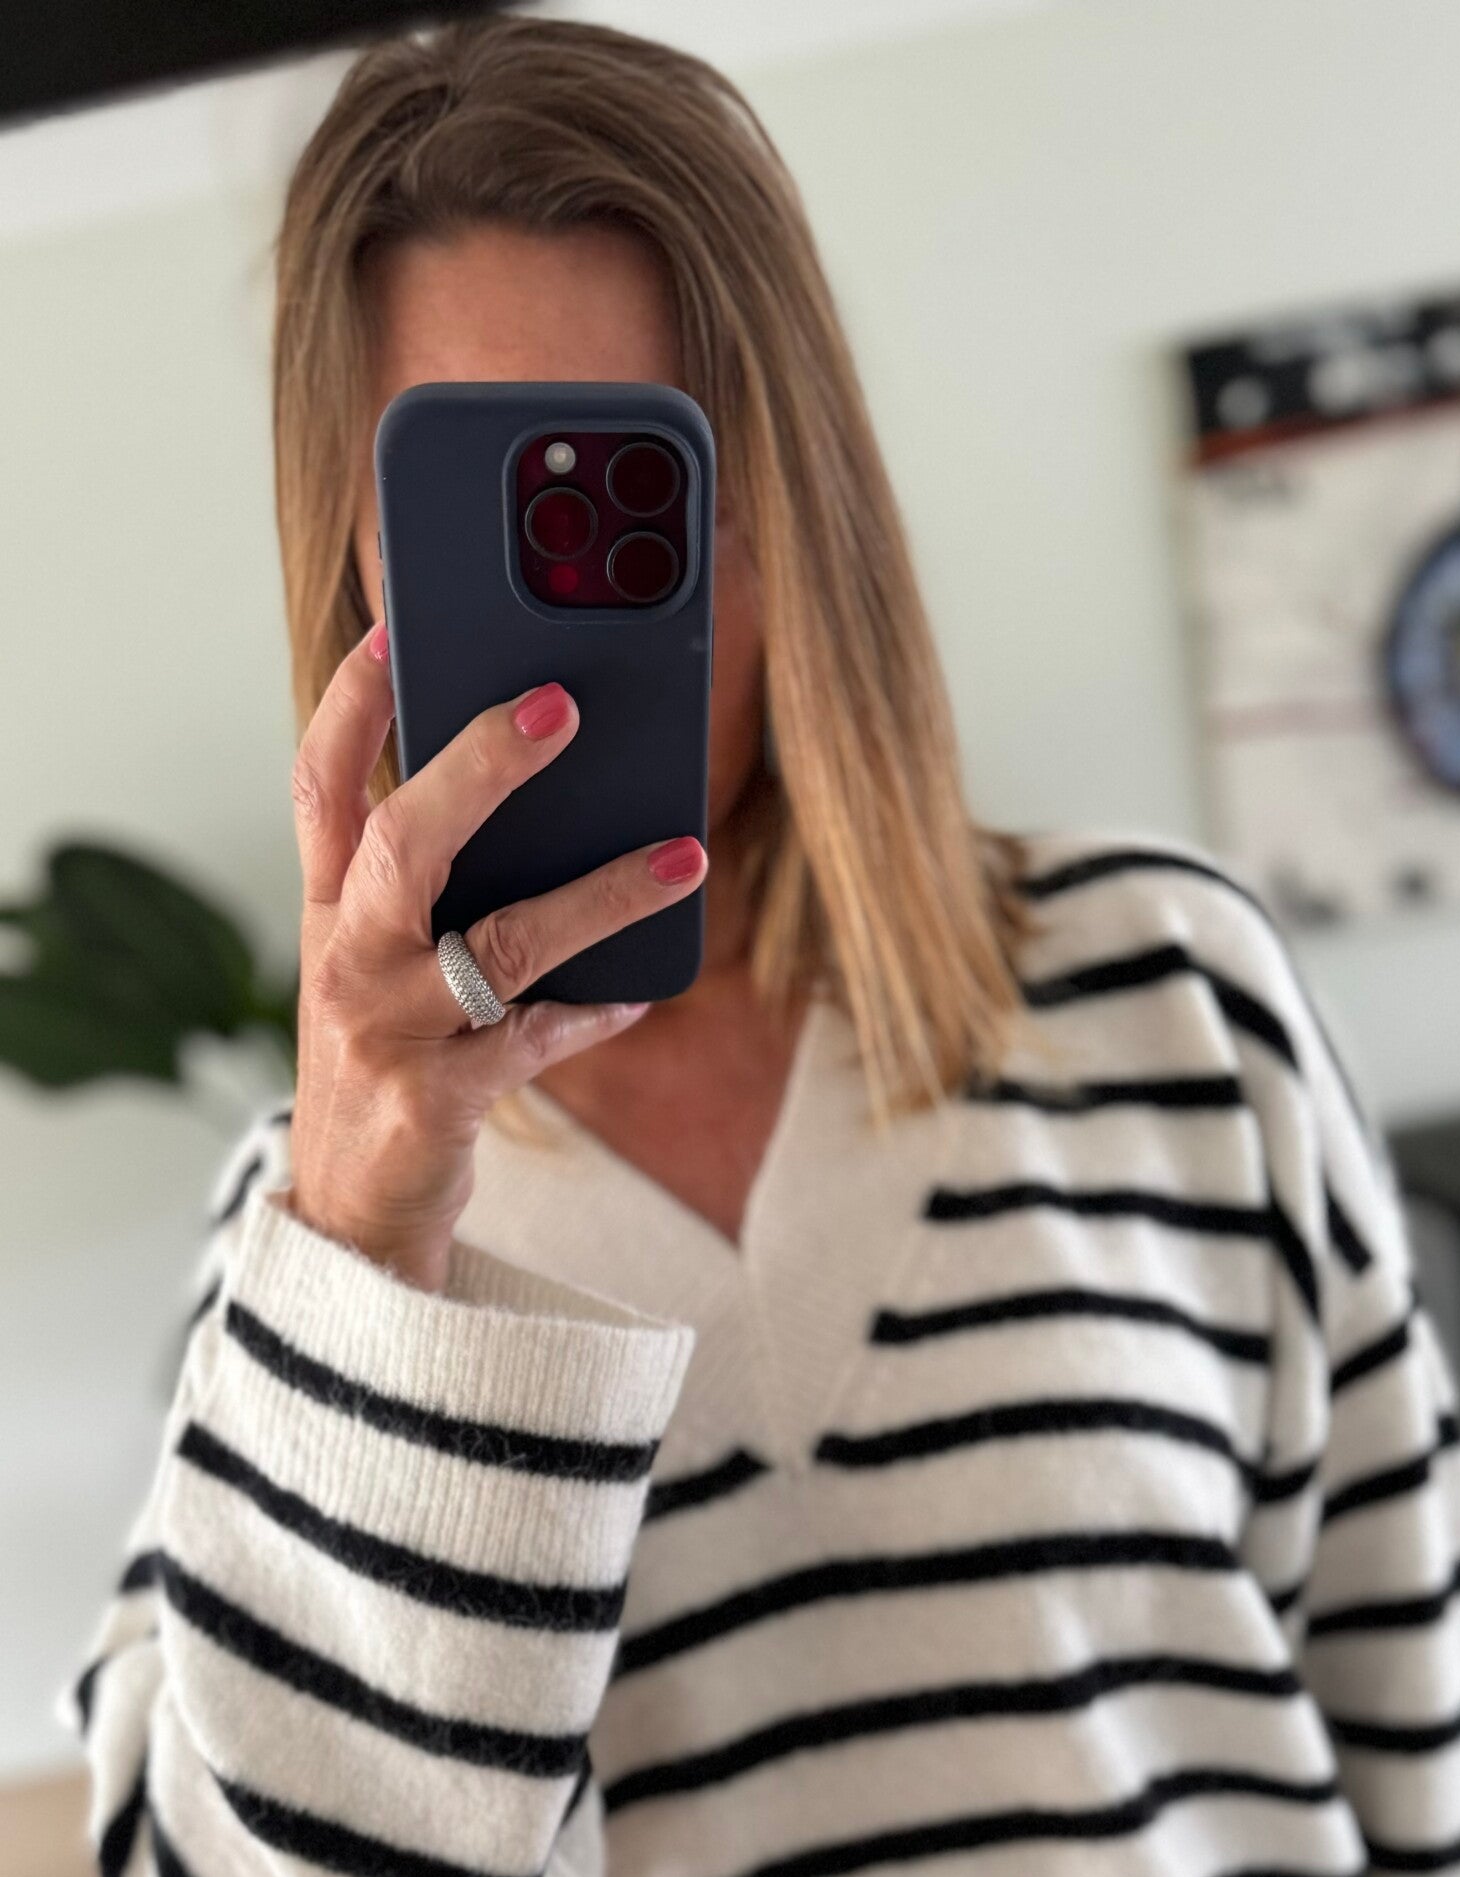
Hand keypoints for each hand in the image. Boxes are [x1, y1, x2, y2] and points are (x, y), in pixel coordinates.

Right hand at [287, 624, 707, 1290]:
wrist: (354, 1210)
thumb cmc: (389, 1061)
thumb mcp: (382, 965)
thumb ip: (431, 888)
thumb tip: (540, 790)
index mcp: (332, 911)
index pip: (323, 786)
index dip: (354, 706)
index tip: (398, 629)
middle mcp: (348, 961)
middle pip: (404, 840)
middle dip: (481, 768)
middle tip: (560, 708)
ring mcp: (387, 1033)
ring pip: (499, 942)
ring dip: (600, 894)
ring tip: (683, 855)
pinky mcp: (435, 1103)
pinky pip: (535, 1040)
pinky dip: (594, 1012)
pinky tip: (640, 987)